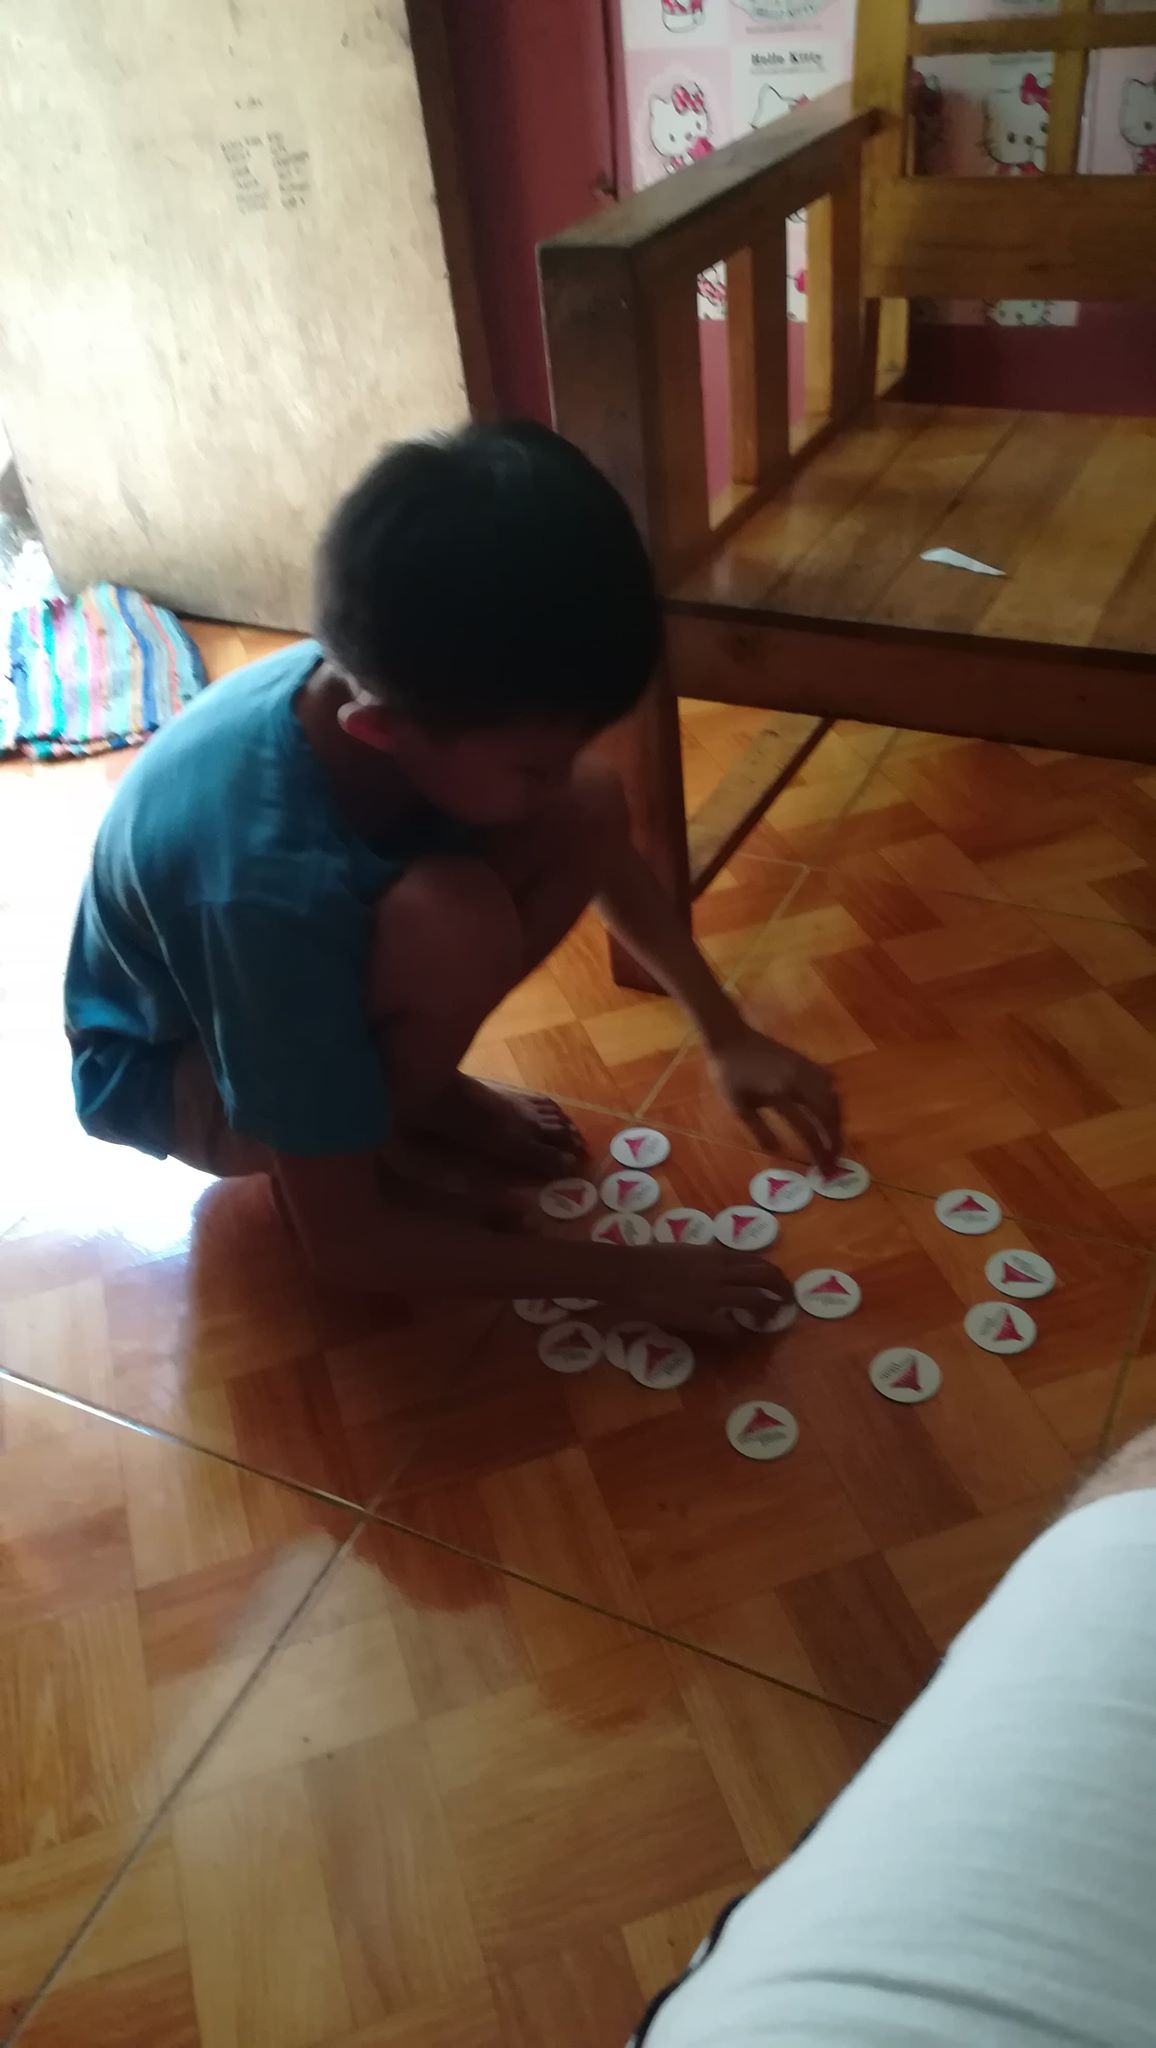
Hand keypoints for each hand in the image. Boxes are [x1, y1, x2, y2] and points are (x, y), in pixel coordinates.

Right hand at [601, 1246, 792, 1332]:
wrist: (625, 1273)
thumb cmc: (646, 1259)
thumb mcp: (680, 1251)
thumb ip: (700, 1259)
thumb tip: (708, 1265)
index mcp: (714, 1254)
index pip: (754, 1260)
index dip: (769, 1272)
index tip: (774, 1283)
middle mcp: (719, 1271)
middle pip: (764, 1275)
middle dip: (781, 1287)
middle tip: (787, 1300)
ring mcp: (711, 1293)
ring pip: (755, 1297)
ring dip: (768, 1309)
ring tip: (772, 1319)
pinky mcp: (700, 1315)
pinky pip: (728, 1328)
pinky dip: (737, 1335)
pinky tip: (738, 1339)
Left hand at [708, 1025, 842, 1175]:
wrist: (731, 1037)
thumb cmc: (729, 1073)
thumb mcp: (738, 1107)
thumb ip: (759, 1130)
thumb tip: (779, 1152)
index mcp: (780, 1095)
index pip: (808, 1130)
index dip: (818, 1153)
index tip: (824, 1172)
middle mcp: (800, 1081)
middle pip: (828, 1115)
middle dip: (835, 1141)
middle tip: (834, 1162)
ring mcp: (807, 1069)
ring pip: (834, 1099)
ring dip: (837, 1122)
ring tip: (834, 1141)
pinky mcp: (807, 1061)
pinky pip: (829, 1083)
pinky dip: (834, 1101)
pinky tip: (831, 1112)